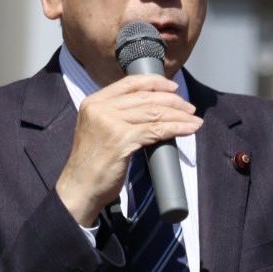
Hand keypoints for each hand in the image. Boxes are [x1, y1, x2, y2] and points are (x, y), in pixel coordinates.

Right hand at [55, 74, 201, 225]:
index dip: (156, 82)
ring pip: (154, 113)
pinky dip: (176, 128)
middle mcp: (100, 108)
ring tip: (193, 120)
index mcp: (94, 102)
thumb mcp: (99, 129)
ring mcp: (110, 123)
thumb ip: (117, 114)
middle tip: (189, 108)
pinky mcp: (121, 140)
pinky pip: (156, 130)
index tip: (174, 87)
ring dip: (179, 116)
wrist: (79, 189)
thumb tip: (152, 108)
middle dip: (173, 101)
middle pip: (145, 97)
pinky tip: (187, 129)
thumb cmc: (92, 163)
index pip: (130, 82)